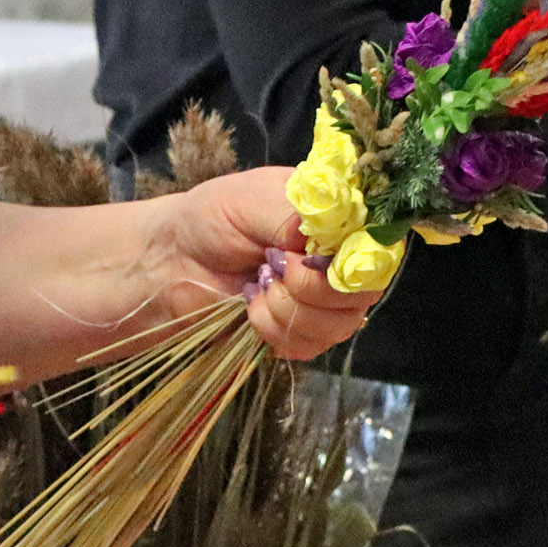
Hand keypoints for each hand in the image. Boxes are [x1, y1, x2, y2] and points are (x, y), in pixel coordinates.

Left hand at [141, 168, 379, 361]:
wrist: (168, 263)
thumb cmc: (209, 220)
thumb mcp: (249, 200)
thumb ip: (292, 215)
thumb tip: (324, 241)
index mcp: (341, 218)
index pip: (378, 242)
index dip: (349, 257)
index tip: (301, 256)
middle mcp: (343, 259)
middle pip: (366, 289)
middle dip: (311, 287)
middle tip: (270, 268)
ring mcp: (327, 299)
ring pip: (342, 323)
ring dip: (289, 310)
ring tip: (257, 289)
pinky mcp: (303, 332)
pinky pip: (312, 345)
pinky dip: (276, 331)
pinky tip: (252, 309)